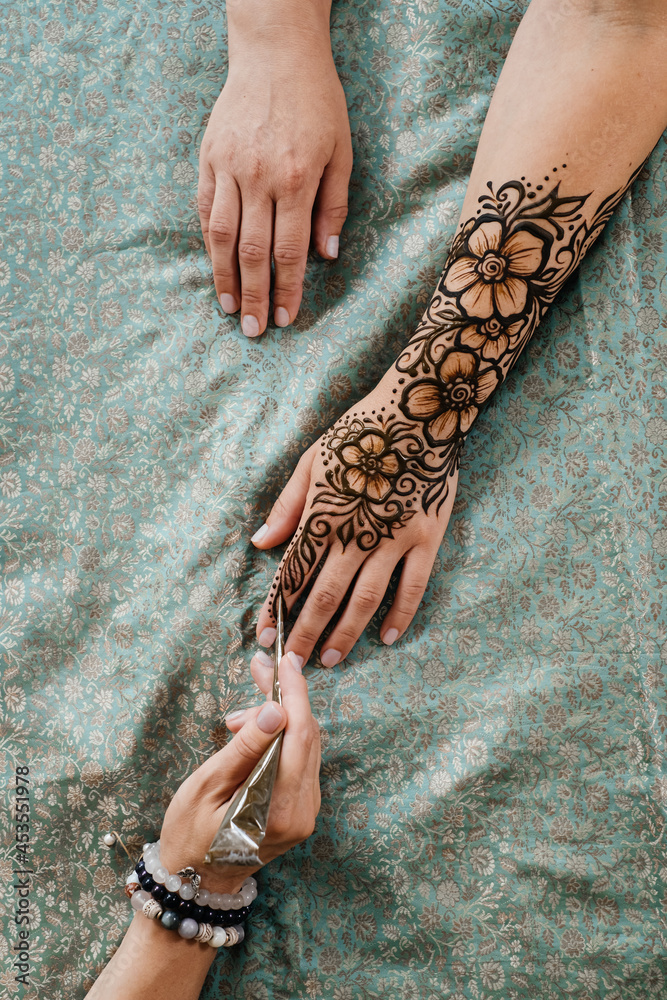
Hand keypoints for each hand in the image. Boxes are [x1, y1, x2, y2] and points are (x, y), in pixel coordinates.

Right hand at [158, 654, 319, 891]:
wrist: (195, 882)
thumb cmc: (190, 835)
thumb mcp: (207, 787)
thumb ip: (244, 749)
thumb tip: (275, 710)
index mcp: (281, 808)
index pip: (300, 735)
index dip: (295, 693)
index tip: (284, 661)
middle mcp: (304, 811)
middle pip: (308, 735)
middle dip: (285, 697)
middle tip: (256, 671)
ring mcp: (307, 811)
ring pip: (306, 744)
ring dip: (279, 717)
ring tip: (236, 721)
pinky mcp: (302, 808)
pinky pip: (300, 759)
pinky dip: (280, 737)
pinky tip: (252, 735)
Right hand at [198, 31, 351, 336]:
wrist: (275, 53)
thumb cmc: (318, 103)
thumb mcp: (342, 152)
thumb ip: (334, 206)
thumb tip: (327, 256)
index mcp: (297, 179)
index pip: (290, 251)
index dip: (287, 290)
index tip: (284, 318)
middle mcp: (259, 177)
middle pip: (254, 252)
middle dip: (255, 296)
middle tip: (253, 331)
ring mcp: (229, 167)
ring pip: (223, 236)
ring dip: (225, 277)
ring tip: (229, 308)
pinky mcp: (208, 157)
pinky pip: (205, 208)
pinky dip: (209, 241)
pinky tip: (215, 266)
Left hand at [252, 367, 462, 666]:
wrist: (418, 411)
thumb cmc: (360, 433)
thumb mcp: (313, 461)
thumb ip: (287, 507)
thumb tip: (259, 543)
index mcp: (323, 514)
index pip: (294, 572)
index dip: (277, 607)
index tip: (264, 636)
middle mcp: (355, 533)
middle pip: (325, 594)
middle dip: (305, 632)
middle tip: (294, 665)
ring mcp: (394, 539)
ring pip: (366, 598)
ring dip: (346, 632)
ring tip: (331, 658)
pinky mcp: (426, 538)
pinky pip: (413, 586)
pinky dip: (400, 614)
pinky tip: (387, 637)